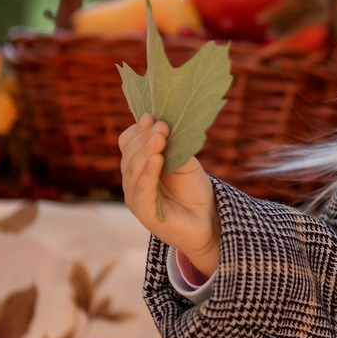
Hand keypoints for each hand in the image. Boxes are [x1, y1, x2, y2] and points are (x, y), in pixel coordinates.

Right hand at [118, 114, 220, 275]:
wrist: (208, 221)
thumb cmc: (194, 190)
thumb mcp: (185, 163)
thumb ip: (173, 147)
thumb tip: (162, 127)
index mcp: (140, 165)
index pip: (128, 142)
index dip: (139, 129)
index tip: (153, 116)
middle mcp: (133, 179)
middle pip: (129, 154)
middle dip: (145, 137)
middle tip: (163, 126)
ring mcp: (136, 196)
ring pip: (133, 169)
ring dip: (146, 151)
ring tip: (160, 138)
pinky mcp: (143, 212)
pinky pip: (142, 189)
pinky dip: (149, 172)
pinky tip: (157, 159)